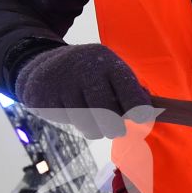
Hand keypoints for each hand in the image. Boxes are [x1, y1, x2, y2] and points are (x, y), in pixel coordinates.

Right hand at [14, 44, 150, 138]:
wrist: (44, 65)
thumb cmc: (88, 74)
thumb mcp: (110, 72)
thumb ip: (130, 90)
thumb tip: (147, 114)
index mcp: (107, 62)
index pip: (130, 92)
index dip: (139, 111)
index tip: (142, 119)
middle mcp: (86, 71)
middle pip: (109, 114)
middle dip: (115, 127)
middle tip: (116, 129)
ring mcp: (65, 84)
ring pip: (89, 124)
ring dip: (95, 129)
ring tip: (93, 120)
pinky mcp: (48, 98)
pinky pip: (70, 122)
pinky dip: (75, 122)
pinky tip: (72, 108)